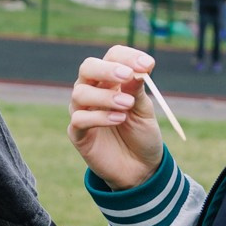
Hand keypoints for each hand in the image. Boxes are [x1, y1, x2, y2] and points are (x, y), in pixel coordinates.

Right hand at [69, 46, 165, 190]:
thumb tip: (136, 71)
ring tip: (127, 105)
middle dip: (107, 69)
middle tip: (128, 75)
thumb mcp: (145, 111)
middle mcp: (93, 91)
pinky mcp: (77, 133)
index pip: (112, 56)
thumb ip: (137, 91)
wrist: (140, 169)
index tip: (148, 65)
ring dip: (106, 96)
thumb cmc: (141, 135)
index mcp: (111, 80)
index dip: (128, 57)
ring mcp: (82, 111)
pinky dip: (100, 117)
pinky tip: (119, 119)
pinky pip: (79, 119)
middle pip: (88, 68)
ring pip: (80, 93)